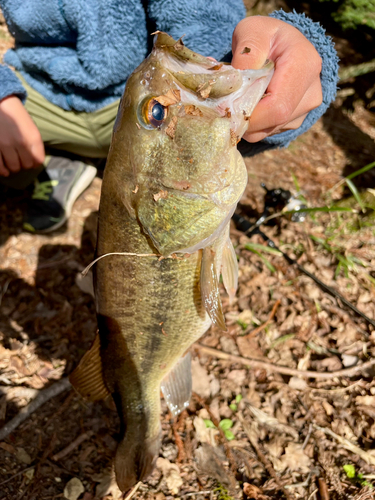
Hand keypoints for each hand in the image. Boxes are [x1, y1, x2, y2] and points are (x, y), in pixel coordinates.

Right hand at [0, 96, 44, 176]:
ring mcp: (6, 145)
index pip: (38, 160)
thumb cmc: (15, 114)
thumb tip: (35, 161)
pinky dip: (1, 170)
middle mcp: (21, 142)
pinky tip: (3, 170)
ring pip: (13, 167)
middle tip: (19, 161)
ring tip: (11, 163)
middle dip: (23, 165)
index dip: (35, 163)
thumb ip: (34, 143)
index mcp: (33, 137)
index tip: (30, 161)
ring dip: (13, 168)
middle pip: (26, 165)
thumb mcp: (31, 126)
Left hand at [232, 16, 322, 142]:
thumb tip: (236, 84)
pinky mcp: (296, 120)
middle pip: (273, 122)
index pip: (277, 107)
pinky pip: (268, 132)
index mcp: (305, 65)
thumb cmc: (265, 36)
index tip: (226, 106)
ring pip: (267, 130)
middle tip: (225, 104)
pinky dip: (252, 123)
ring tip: (239, 97)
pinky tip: (250, 103)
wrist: (282, 45)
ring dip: (246, 120)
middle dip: (244, 118)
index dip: (249, 114)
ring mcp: (306, 110)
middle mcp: (311, 92)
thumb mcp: (252, 31)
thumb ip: (246, 54)